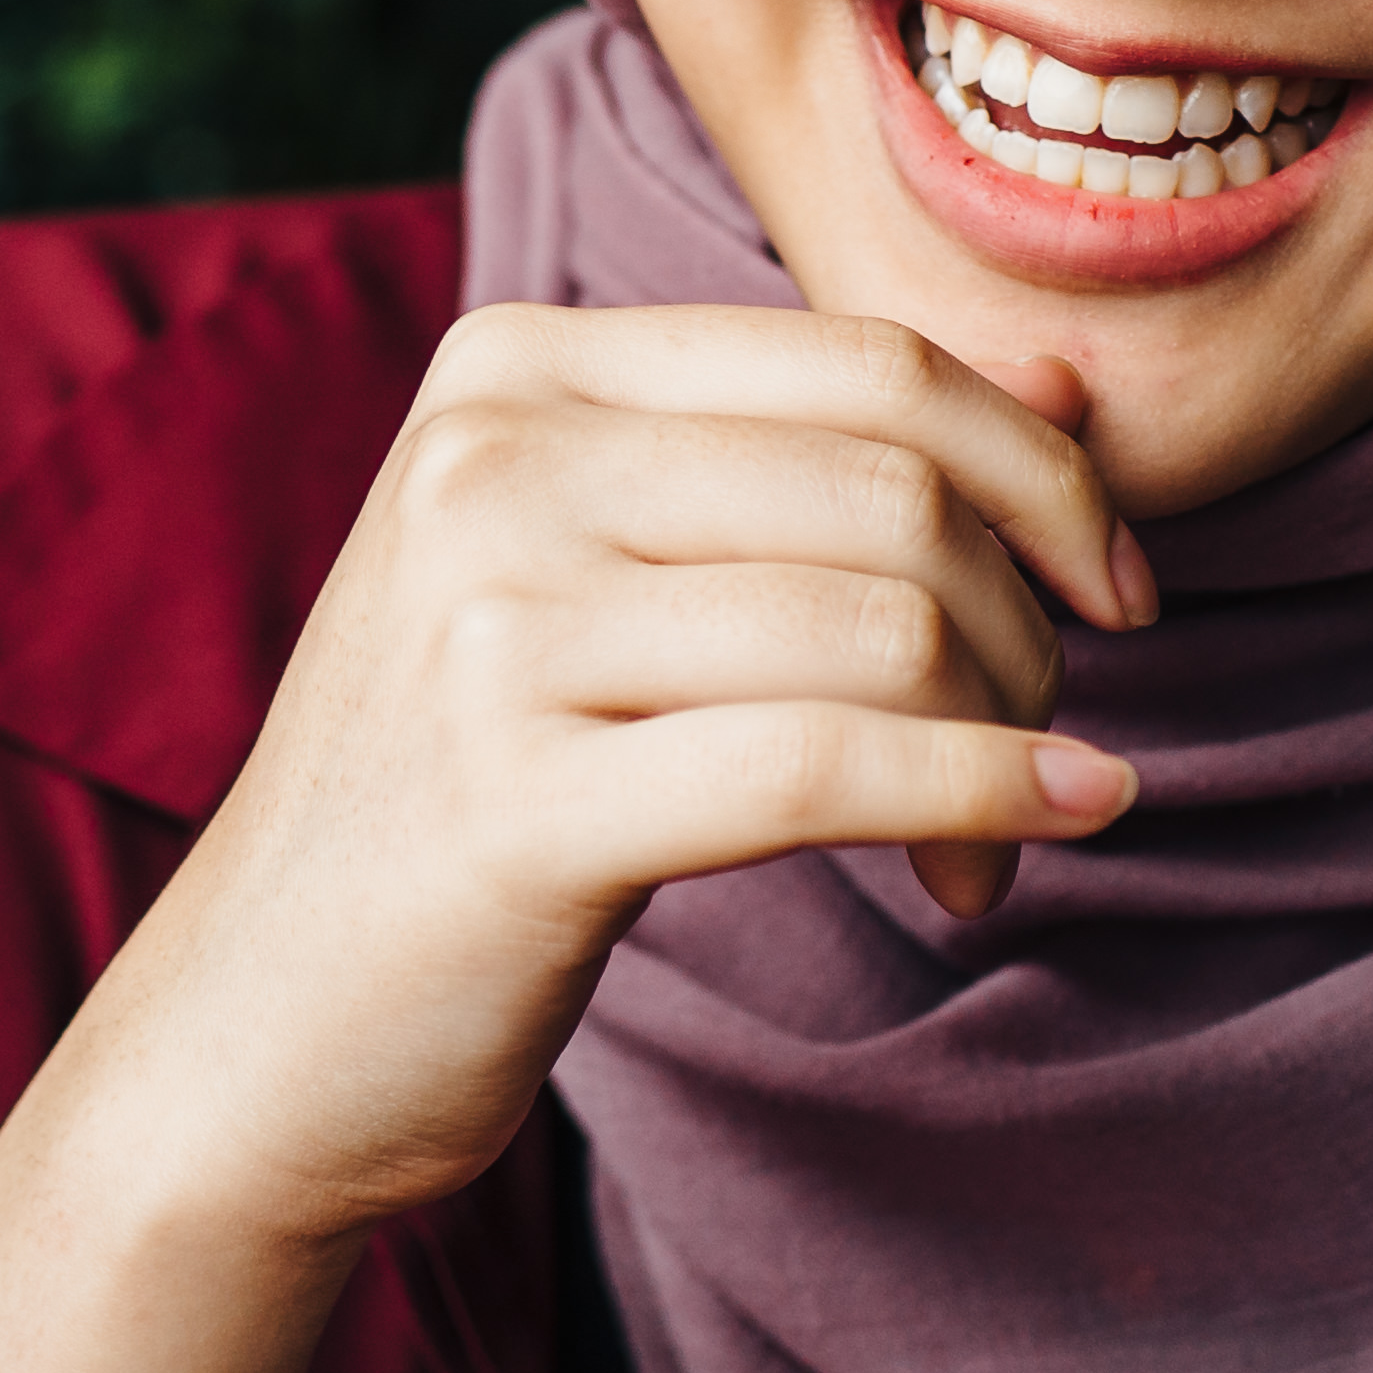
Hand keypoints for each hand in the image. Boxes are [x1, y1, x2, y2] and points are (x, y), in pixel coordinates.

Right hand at [0, 304, 1148, 1372]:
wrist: (262, 1013)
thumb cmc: (467, 781)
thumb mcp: (589, 568)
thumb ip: (793, 464)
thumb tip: (1065, 393)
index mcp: (510, 367)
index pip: (861, 360)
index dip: (1038, 471)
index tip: (1110, 588)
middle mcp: (487, 464)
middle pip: (893, 489)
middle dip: (1026, 627)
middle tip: (1037, 739)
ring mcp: (488, 627)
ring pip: (883, 626)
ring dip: (1002, 742)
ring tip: (983, 842)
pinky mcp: (518, 800)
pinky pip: (829, 767)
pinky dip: (978, 799)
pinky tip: (1031, 837)